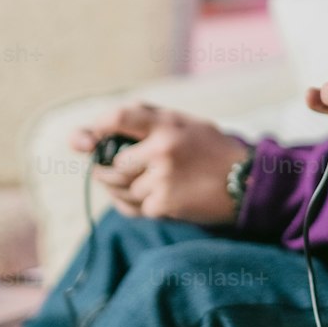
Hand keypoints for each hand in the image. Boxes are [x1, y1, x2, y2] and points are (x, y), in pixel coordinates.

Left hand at [71, 104, 248, 223]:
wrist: (247, 182)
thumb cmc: (210, 150)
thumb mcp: (185, 123)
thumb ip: (142, 121)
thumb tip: (80, 138)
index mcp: (168, 124)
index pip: (118, 118)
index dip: (96, 130)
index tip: (88, 140)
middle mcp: (163, 150)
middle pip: (111, 163)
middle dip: (108, 170)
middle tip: (118, 169)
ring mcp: (162, 179)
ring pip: (120, 188)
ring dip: (124, 190)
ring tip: (145, 184)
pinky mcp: (164, 205)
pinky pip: (133, 208)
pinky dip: (137, 206)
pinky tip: (154, 199)